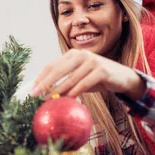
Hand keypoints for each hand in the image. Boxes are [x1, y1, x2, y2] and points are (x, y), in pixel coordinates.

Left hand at [30, 49, 145, 99]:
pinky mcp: (102, 70)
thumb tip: (45, 94)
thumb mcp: (79, 78)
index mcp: (73, 54)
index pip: (52, 65)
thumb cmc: (97, 78)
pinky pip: (84, 83)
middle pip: (58, 70)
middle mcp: (81, 55)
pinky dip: (75, 92)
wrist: (122, 78)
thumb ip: (64, 82)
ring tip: (48, 99)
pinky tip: (68, 99)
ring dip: (58, 90)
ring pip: (70, 78)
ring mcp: (92, 61)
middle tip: (35, 95)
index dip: (41, 77)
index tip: (32, 89)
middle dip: (45, 83)